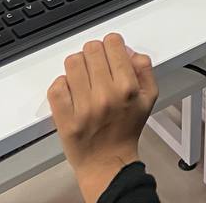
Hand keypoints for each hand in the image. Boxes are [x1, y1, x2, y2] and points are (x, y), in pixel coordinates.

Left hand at [48, 34, 158, 202]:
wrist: (108, 162)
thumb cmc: (126, 130)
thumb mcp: (148, 97)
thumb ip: (144, 68)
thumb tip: (128, 51)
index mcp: (128, 88)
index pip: (112, 43)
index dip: (111, 44)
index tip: (110, 52)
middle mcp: (106, 95)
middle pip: (91, 49)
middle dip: (94, 54)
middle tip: (95, 67)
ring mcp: (83, 107)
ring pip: (72, 62)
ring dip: (77, 67)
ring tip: (83, 79)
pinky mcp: (65, 118)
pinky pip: (56, 86)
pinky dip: (62, 85)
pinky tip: (71, 92)